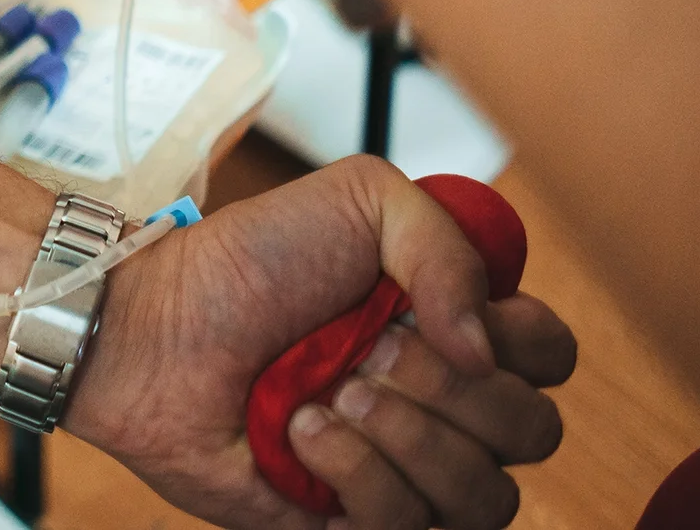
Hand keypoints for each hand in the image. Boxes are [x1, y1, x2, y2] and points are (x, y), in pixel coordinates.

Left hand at [69, 156, 574, 527]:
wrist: (149, 327)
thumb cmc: (242, 263)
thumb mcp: (357, 200)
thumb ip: (447, 244)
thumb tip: (487, 349)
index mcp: (453, 326)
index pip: (551, 356)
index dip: (516, 341)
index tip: (432, 315)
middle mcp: (442, 404)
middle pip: (532, 430)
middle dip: (448, 389)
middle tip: (366, 352)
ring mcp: (403, 467)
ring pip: (486, 495)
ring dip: (404, 438)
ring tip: (326, 398)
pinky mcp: (356, 519)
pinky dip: (359, 479)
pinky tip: (302, 439)